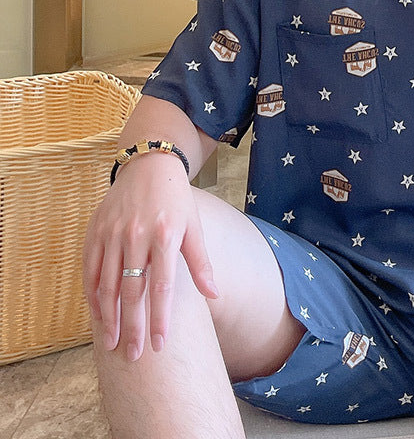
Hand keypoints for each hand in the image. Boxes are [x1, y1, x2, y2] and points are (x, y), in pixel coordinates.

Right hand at [82, 160, 218, 360]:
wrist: (149, 167)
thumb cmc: (176, 201)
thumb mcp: (194, 227)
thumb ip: (201, 263)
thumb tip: (214, 295)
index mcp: (165, 236)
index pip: (162, 287)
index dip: (160, 319)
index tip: (160, 345)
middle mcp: (136, 236)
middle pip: (132, 291)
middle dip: (133, 327)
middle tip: (133, 356)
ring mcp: (112, 234)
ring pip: (107, 285)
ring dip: (108, 319)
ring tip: (112, 344)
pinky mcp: (95, 232)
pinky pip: (90, 271)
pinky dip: (92, 296)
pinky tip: (97, 316)